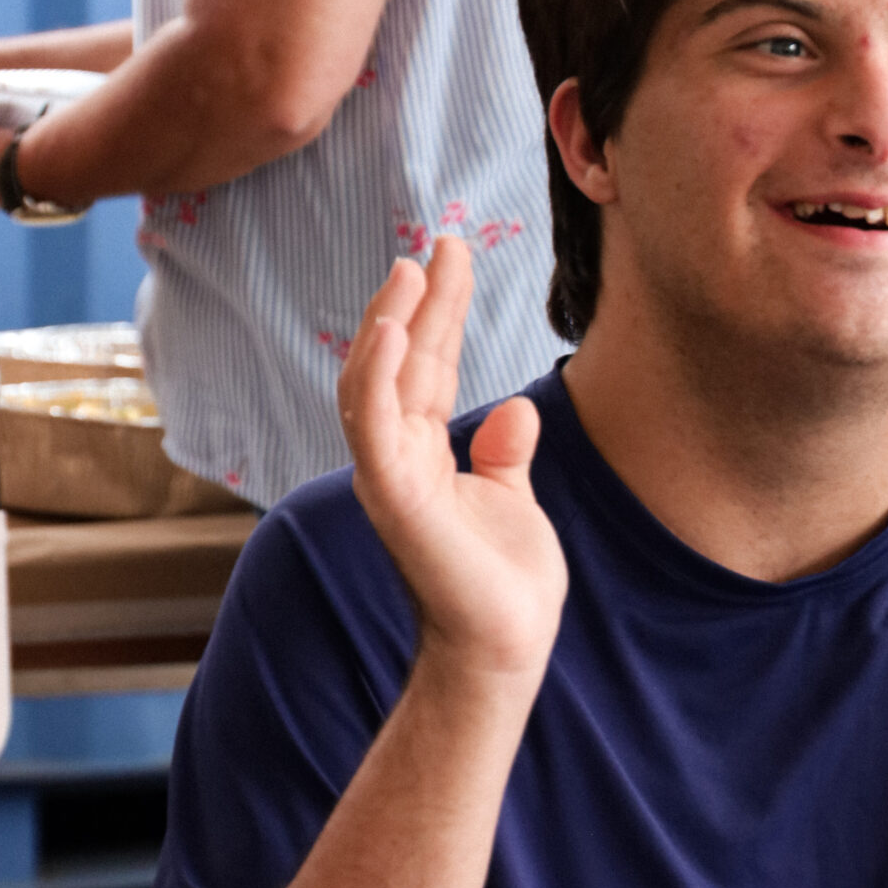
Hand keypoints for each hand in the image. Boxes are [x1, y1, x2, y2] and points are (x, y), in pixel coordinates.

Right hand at [339, 239, 567, 685]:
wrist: (505, 646)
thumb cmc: (504, 584)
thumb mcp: (512, 499)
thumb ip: (504, 453)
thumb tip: (514, 410)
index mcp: (424, 453)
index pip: (427, 365)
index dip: (438, 311)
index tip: (452, 255)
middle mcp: (399, 457)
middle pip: (401, 362)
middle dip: (419, 300)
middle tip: (439, 242)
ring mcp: (392, 476)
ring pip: (376, 382)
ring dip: (391, 322)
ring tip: (411, 267)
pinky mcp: (396, 497)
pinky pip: (373, 425)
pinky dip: (376, 374)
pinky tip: (390, 329)